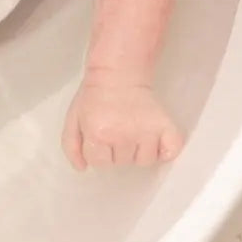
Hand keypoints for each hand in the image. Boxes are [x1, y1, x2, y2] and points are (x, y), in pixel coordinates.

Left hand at [61, 79, 183, 170]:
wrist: (118, 72)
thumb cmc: (94, 96)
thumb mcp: (73, 117)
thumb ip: (71, 145)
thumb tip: (82, 169)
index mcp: (98, 132)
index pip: (99, 163)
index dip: (99, 151)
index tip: (100, 136)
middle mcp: (123, 135)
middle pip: (122, 163)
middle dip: (117, 150)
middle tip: (117, 129)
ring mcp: (146, 132)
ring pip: (145, 161)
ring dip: (139, 151)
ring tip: (134, 131)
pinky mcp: (166, 127)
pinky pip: (170, 153)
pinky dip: (165, 151)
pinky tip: (155, 140)